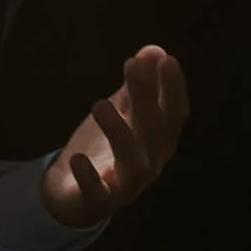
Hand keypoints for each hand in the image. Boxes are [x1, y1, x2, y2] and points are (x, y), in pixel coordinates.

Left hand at [40, 45, 187, 226]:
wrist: (76, 194)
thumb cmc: (105, 147)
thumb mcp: (121, 114)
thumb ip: (136, 87)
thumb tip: (154, 50)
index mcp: (157, 141)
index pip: (173, 114)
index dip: (173, 88)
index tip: (167, 58)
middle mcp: (149, 162)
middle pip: (153, 130)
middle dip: (147, 98)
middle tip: (135, 66)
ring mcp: (126, 183)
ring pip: (133, 162)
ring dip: (120, 133)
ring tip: (100, 104)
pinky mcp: (99, 200)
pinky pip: (99, 194)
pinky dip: (90, 177)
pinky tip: (77, 159)